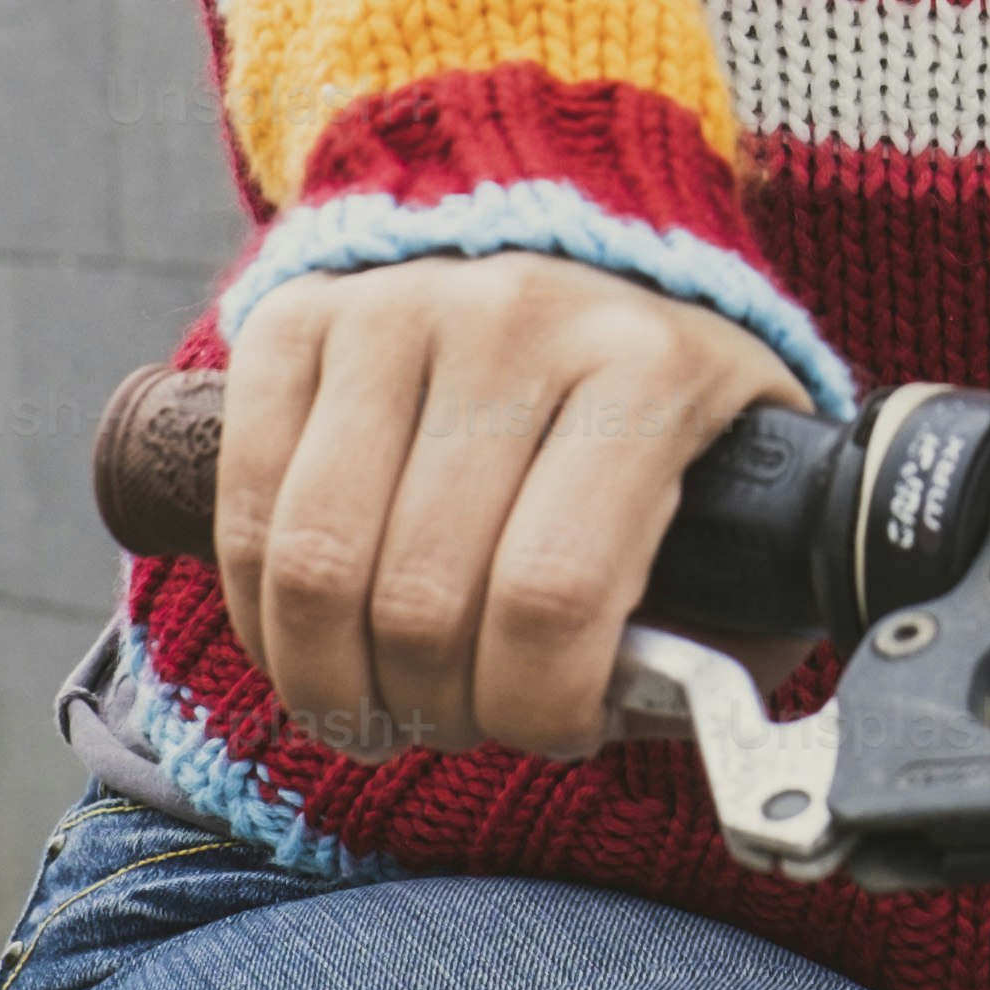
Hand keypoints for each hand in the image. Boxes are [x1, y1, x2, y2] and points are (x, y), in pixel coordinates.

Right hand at [215, 252, 804, 763]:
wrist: (586, 258)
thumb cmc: (667, 417)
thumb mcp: (744, 499)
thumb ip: (721, 623)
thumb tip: (667, 719)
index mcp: (648, 370)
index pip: (553, 596)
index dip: (535, 708)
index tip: (555, 731)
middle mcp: (518, 319)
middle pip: (421, 598)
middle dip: (431, 711)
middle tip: (455, 727)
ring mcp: (398, 306)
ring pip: (316, 564)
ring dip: (332, 684)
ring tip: (372, 710)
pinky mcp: (301, 314)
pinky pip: (245, 506)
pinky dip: (262, 614)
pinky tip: (309, 641)